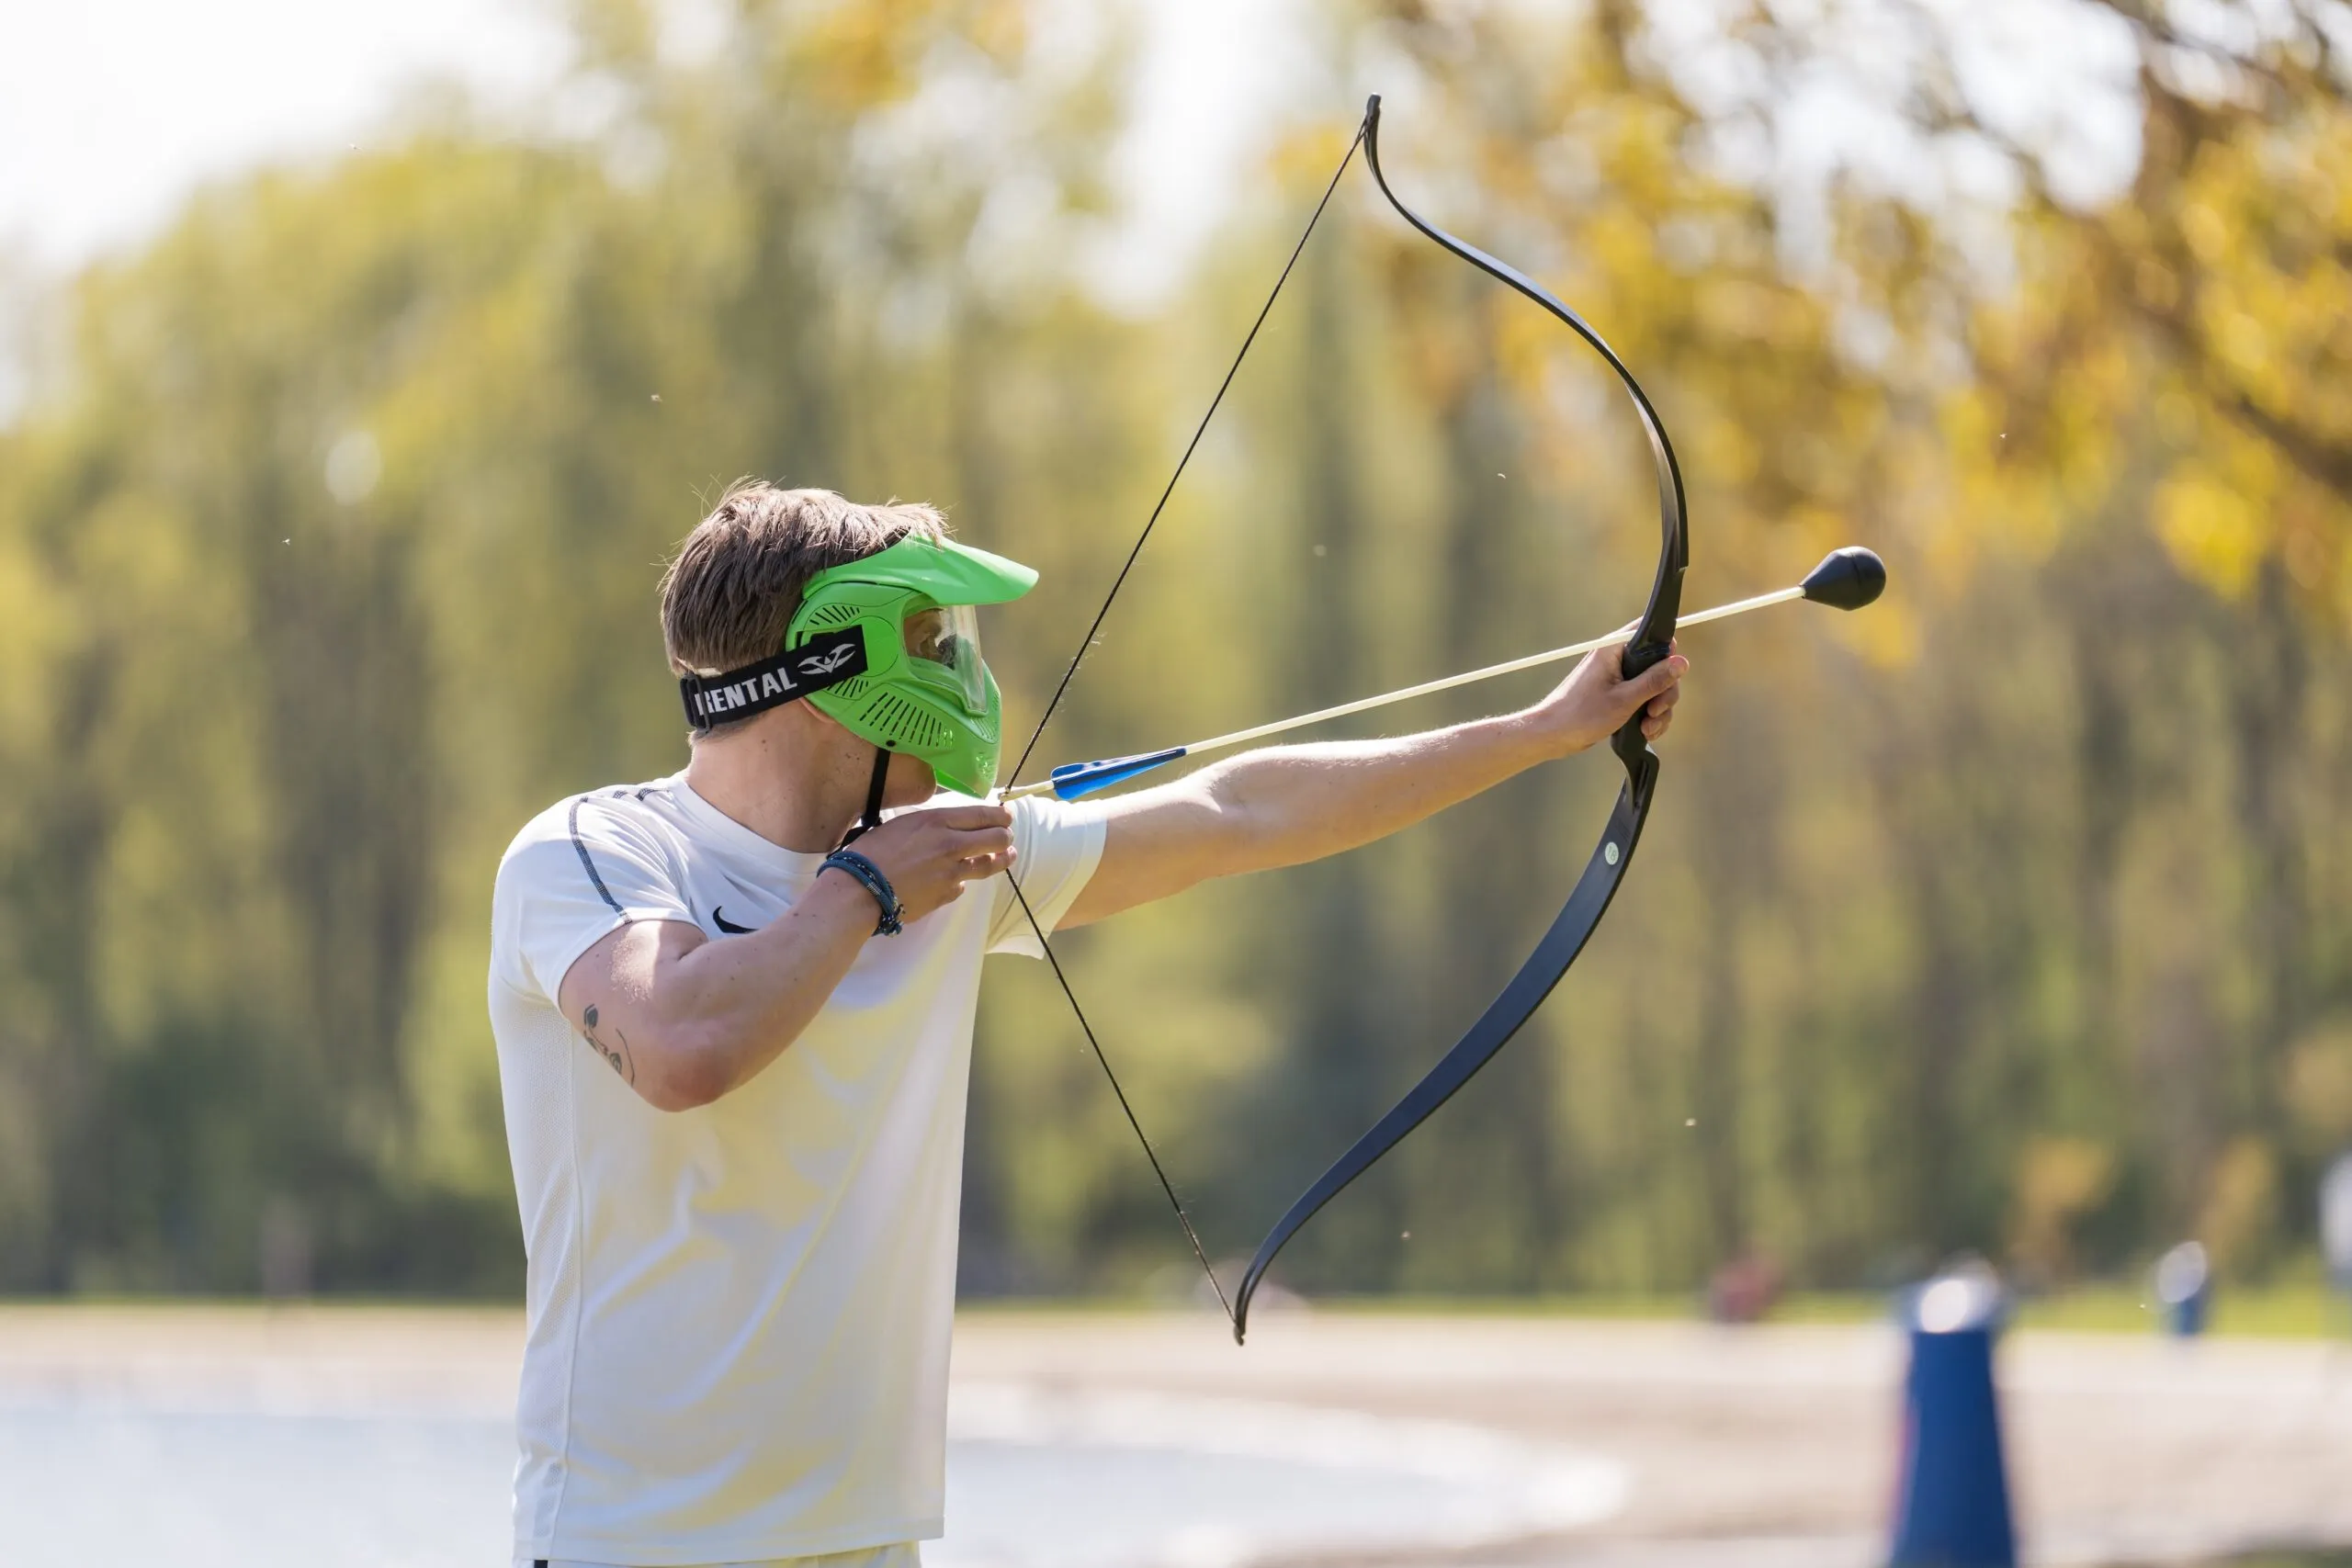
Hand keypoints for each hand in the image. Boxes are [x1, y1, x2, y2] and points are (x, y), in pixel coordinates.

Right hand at [841, 802, 1016, 924]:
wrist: (861, 890)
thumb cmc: (871, 852)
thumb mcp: (901, 824)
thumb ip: (929, 825)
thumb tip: (946, 829)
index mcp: (938, 821)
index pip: (983, 815)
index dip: (1000, 816)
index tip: (1006, 817)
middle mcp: (951, 845)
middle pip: (996, 839)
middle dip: (1005, 836)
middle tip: (1006, 837)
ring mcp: (953, 872)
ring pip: (989, 864)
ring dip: (1002, 859)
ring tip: (1008, 856)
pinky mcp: (947, 894)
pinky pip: (962, 886)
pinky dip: (961, 882)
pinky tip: (958, 881)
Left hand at [1527, 637, 1687, 757]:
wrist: (1553, 736)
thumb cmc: (1581, 714)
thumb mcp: (1625, 699)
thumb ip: (1655, 680)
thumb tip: (1682, 662)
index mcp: (1615, 649)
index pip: (1650, 633)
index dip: (1667, 651)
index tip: (1670, 677)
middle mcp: (1617, 659)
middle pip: (1659, 665)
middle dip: (1664, 692)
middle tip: (1655, 711)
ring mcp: (1618, 678)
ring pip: (1655, 687)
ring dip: (1658, 710)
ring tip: (1648, 727)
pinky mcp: (1618, 695)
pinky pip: (1644, 700)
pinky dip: (1649, 716)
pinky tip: (1646, 731)